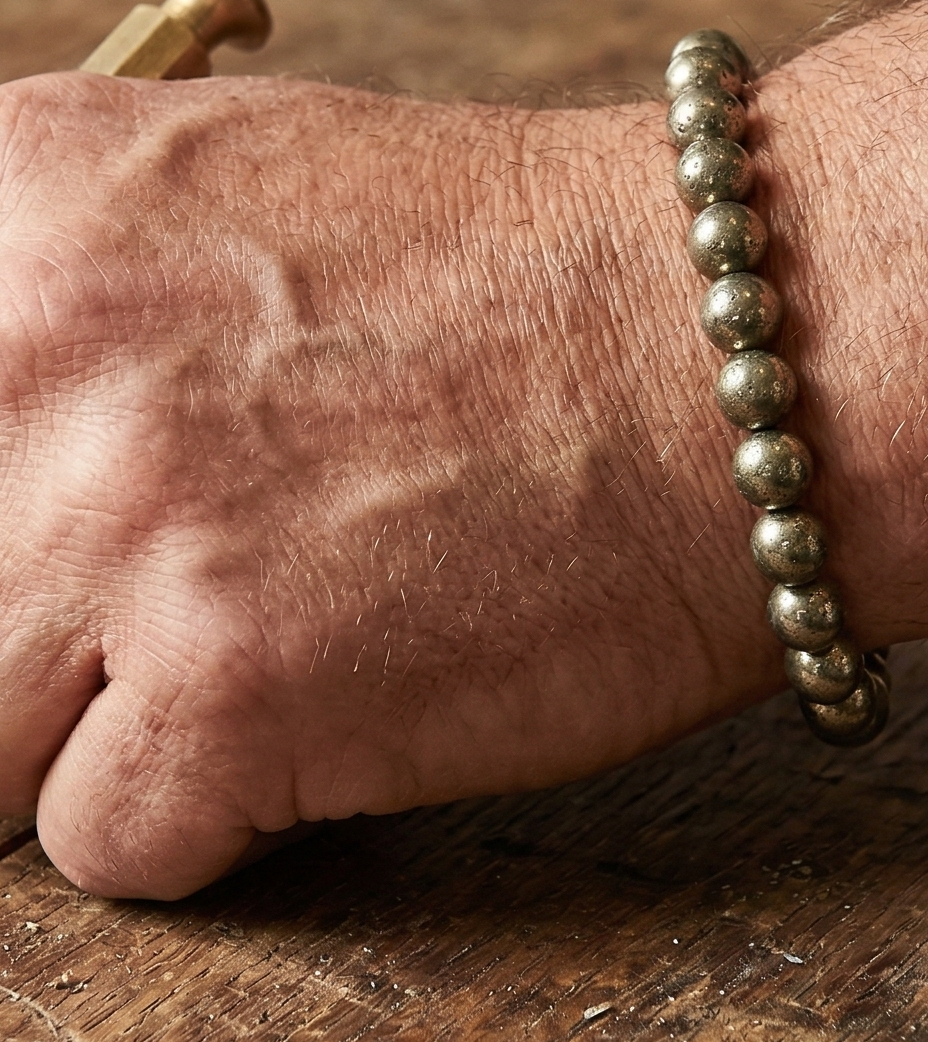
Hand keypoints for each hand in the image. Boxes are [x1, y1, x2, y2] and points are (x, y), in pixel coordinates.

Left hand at [0, 72, 777, 896]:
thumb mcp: (239, 197)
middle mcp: (27, 352)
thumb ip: (67, 301)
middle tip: (169, 603)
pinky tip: (341, 709)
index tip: (47, 531)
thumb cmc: (538, 278)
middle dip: (32, 628)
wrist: (741, 346)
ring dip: (104, 727)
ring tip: (260, 653)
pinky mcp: (234, 691)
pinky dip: (221, 809)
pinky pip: (111, 843)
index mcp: (19, 204)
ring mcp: (123, 525)